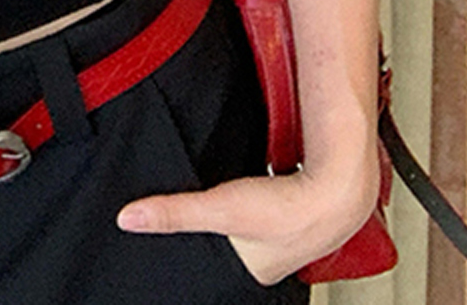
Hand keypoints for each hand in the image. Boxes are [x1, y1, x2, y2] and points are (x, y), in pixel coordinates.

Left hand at [116, 155, 379, 286]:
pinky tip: (241, 197)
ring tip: (209, 222)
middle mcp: (267, 264)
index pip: (210, 279)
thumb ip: (174, 213)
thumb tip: (130, 219)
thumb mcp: (220, 210)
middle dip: (208, 247)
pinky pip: (260, 217)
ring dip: (229, 229)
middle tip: (189, 236)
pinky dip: (248, 210)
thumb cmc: (285, 208)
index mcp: (251, 275)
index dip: (193, 270)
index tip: (169, 267)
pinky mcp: (290, 214)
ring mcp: (281, 241)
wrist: (337, 187)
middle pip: (227, 258)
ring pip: (245, 239)